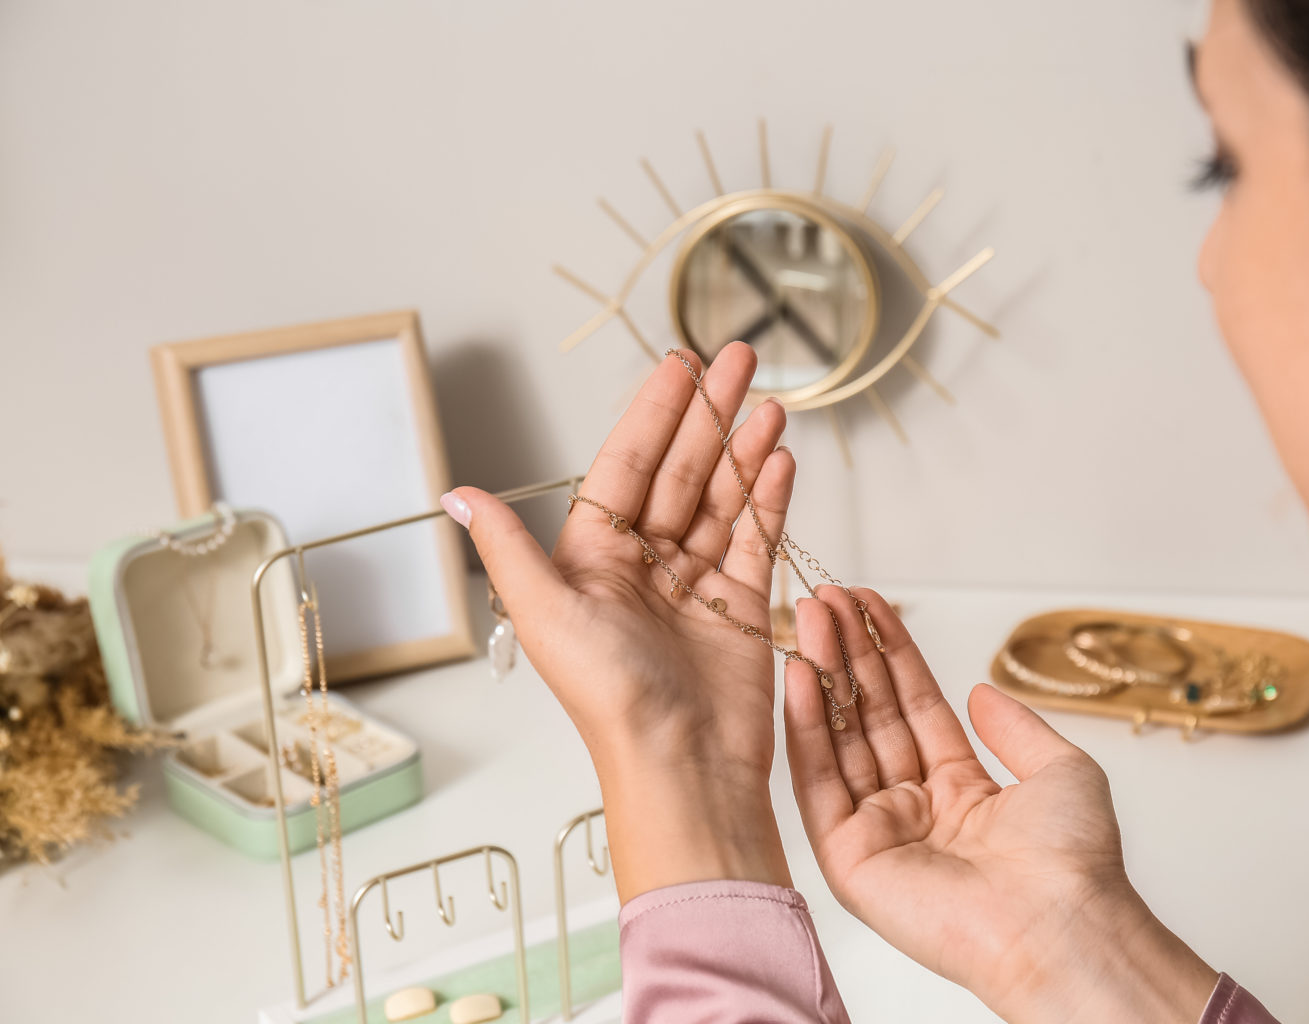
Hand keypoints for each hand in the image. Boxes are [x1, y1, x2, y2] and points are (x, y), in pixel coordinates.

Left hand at [444, 342, 794, 901]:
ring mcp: (698, 585)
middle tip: (737, 358)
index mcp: (593, 561)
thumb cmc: (609, 699)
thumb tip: (457, 493)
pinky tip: (780, 457)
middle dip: (709, 413)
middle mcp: (644, 567)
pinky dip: (769, 498)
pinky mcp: (742, 607)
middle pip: (681, 472)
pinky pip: (757, 538)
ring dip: (745, 447)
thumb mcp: (545, 611)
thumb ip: (508, 546)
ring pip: (724, 499)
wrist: (680, 765)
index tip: (679, 365)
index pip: (627, 467)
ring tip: (769, 403)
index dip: (654, 413)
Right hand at [785, 587, 1217, 1023]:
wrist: (1059, 924)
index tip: (868, 605)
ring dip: (822, 676)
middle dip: (850, 655)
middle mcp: (915, 810)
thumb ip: (1015, 727)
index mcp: (962, 793)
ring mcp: (879, 833)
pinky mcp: (848, 859)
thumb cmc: (1072, 860)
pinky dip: (806, 729)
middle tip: (827, 598)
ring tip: (810, 617)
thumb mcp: (1061, 770)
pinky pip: (819, 784)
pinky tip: (801, 676)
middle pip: (872, 717)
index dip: (891, 655)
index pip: (914, 708)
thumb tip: (979, 690)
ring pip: (840, 741)